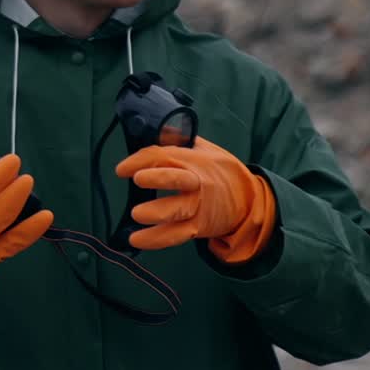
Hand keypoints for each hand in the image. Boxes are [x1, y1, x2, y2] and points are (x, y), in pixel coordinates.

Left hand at [115, 135, 276, 260]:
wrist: (248, 199)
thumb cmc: (221, 171)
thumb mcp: (205, 149)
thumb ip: (180, 140)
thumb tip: (157, 130)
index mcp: (196, 161)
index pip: (166, 156)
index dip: (142, 160)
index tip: (122, 169)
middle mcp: (198, 184)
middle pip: (178, 180)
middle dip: (158, 178)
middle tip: (138, 180)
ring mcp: (198, 207)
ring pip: (177, 211)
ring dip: (156, 213)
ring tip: (136, 214)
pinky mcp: (198, 228)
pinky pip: (176, 235)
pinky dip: (156, 239)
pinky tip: (137, 239)